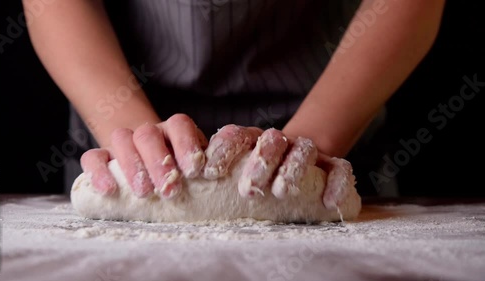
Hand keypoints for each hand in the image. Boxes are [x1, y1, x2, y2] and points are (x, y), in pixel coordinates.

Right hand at [80, 114, 207, 197]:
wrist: (149, 165)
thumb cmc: (180, 171)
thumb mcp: (195, 167)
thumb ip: (205, 168)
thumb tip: (220, 178)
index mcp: (175, 130)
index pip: (179, 124)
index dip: (186, 144)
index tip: (194, 171)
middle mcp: (149, 131)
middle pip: (148, 134)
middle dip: (159, 162)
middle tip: (169, 191)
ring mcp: (124, 142)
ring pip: (121, 139)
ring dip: (132, 166)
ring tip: (145, 193)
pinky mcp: (102, 156)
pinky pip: (93, 157)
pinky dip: (98, 171)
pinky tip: (108, 190)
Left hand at [204, 125, 354, 210]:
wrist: (297, 168)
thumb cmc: (258, 177)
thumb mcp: (233, 177)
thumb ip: (216, 177)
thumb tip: (184, 185)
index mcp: (252, 141)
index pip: (237, 135)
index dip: (223, 150)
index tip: (207, 173)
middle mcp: (279, 141)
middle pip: (272, 138)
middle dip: (260, 161)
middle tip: (249, 189)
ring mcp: (307, 151)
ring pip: (304, 148)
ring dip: (293, 168)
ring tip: (282, 192)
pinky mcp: (333, 165)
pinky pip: (340, 168)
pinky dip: (336, 183)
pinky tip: (328, 202)